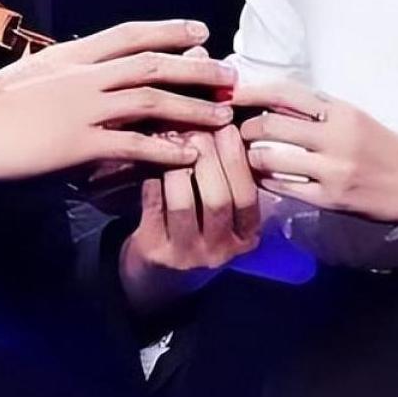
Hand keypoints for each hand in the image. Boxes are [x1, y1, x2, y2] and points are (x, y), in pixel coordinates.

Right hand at [0, 20, 236, 180]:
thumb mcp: (36, 71)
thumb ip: (69, 69)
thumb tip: (91, 64)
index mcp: (75, 54)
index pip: (131, 34)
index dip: (168, 30)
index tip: (200, 30)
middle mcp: (86, 74)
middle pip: (152, 64)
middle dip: (195, 68)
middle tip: (230, 73)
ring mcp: (84, 107)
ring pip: (151, 101)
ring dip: (191, 108)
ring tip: (222, 116)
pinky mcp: (78, 143)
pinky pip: (131, 145)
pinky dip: (163, 150)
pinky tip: (187, 156)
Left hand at [118, 126, 261, 316]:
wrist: (159, 277)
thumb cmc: (197, 229)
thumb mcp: (222, 212)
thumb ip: (228, 176)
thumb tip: (222, 120)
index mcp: (246, 236)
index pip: (247, 196)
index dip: (236, 158)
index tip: (226, 125)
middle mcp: (221, 250)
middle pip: (217, 198)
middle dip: (205, 156)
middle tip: (193, 129)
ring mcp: (187, 255)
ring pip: (183, 201)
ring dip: (176, 166)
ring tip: (170, 143)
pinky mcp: (155, 253)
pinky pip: (153, 207)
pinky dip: (152, 179)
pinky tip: (150, 163)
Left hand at [235, 79, 397, 223]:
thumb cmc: (382, 145)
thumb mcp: (353, 116)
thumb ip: (316, 109)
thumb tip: (270, 100)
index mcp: (340, 110)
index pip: (285, 93)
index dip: (252, 92)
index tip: (230, 95)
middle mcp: (335, 136)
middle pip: (271, 125)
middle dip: (245, 128)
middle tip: (235, 131)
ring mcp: (332, 170)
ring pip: (271, 158)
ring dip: (250, 156)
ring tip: (246, 155)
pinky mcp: (331, 200)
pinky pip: (284, 188)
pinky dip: (266, 181)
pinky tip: (261, 178)